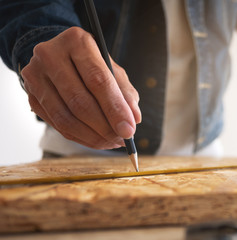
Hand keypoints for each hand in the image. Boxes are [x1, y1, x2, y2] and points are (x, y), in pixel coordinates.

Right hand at [21, 27, 141, 149]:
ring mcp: (35, 76)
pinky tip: (97, 140)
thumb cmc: (91, 62)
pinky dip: (80, 137)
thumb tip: (134, 119)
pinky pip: (57, 125)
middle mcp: (50, 55)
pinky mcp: (31, 96)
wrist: (59, 55)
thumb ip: (125, 92)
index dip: (115, 109)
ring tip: (112, 142)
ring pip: (65, 118)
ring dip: (92, 136)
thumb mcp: (112, 68)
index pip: (98, 80)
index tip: (129, 130)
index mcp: (76, 42)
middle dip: (105, 127)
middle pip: (79, 101)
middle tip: (123, 140)